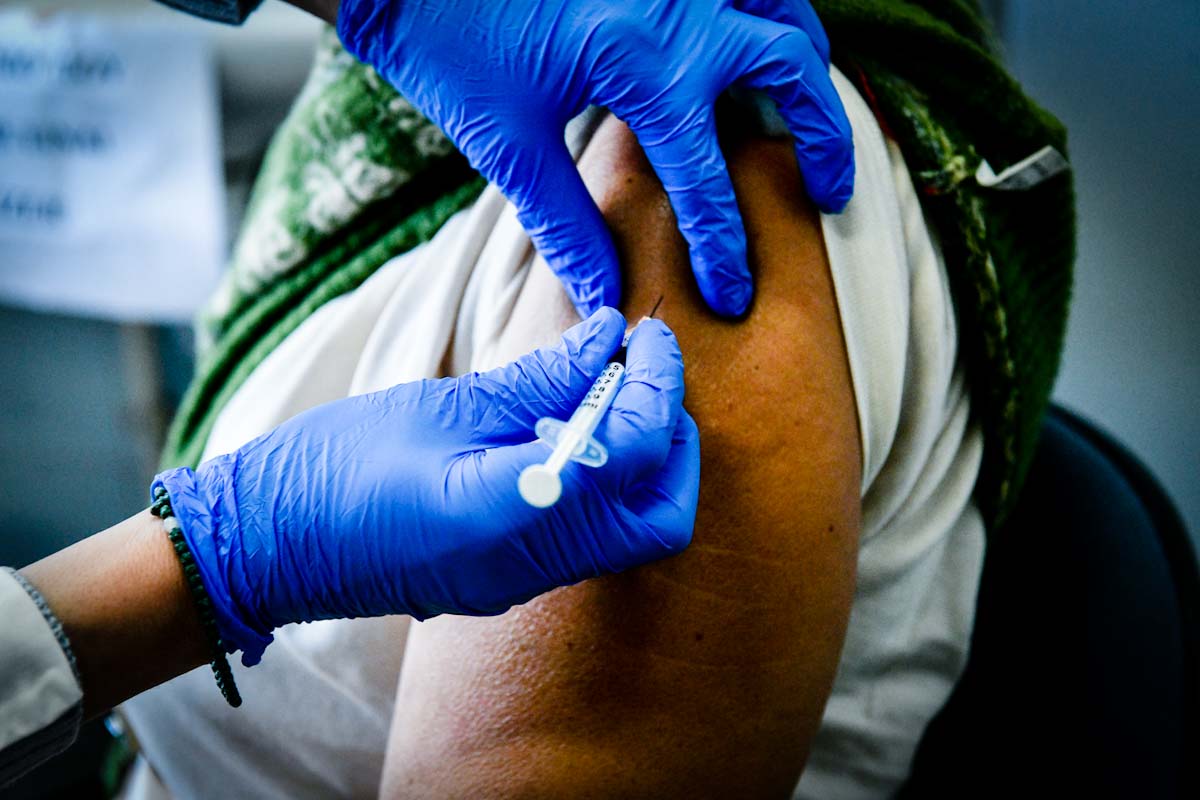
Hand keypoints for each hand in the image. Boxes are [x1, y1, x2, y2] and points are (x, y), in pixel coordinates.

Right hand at [155, 309, 698, 664]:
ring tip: (610, 386)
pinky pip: (589, 535)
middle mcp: (532, 563)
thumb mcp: (441, 405)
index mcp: (510, 511)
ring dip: (643, 457)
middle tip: (647, 370)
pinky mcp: (508, 579)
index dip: (655, 386)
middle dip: (675, 437)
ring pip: (632, 530)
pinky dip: (604, 478)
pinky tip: (570, 425)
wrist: (267, 544)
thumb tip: (608, 338)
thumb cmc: (335, 467)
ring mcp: (522, 581)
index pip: (633, 453)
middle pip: (661, 516)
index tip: (645, 335)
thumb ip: (537, 380)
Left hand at [336, 0, 852, 316]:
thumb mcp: (508, 145)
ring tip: (803, 111)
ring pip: (781, 4)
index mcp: (646, 61)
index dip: (727, 247)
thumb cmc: (446, 46)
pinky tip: (748, 47)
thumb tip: (604, 294)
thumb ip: (566, 223)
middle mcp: (680, 4)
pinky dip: (762, 13)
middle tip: (829, 189)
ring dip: (803, 59)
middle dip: (822, 136)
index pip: (710, 177)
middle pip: (791, 67)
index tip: (735, 294)